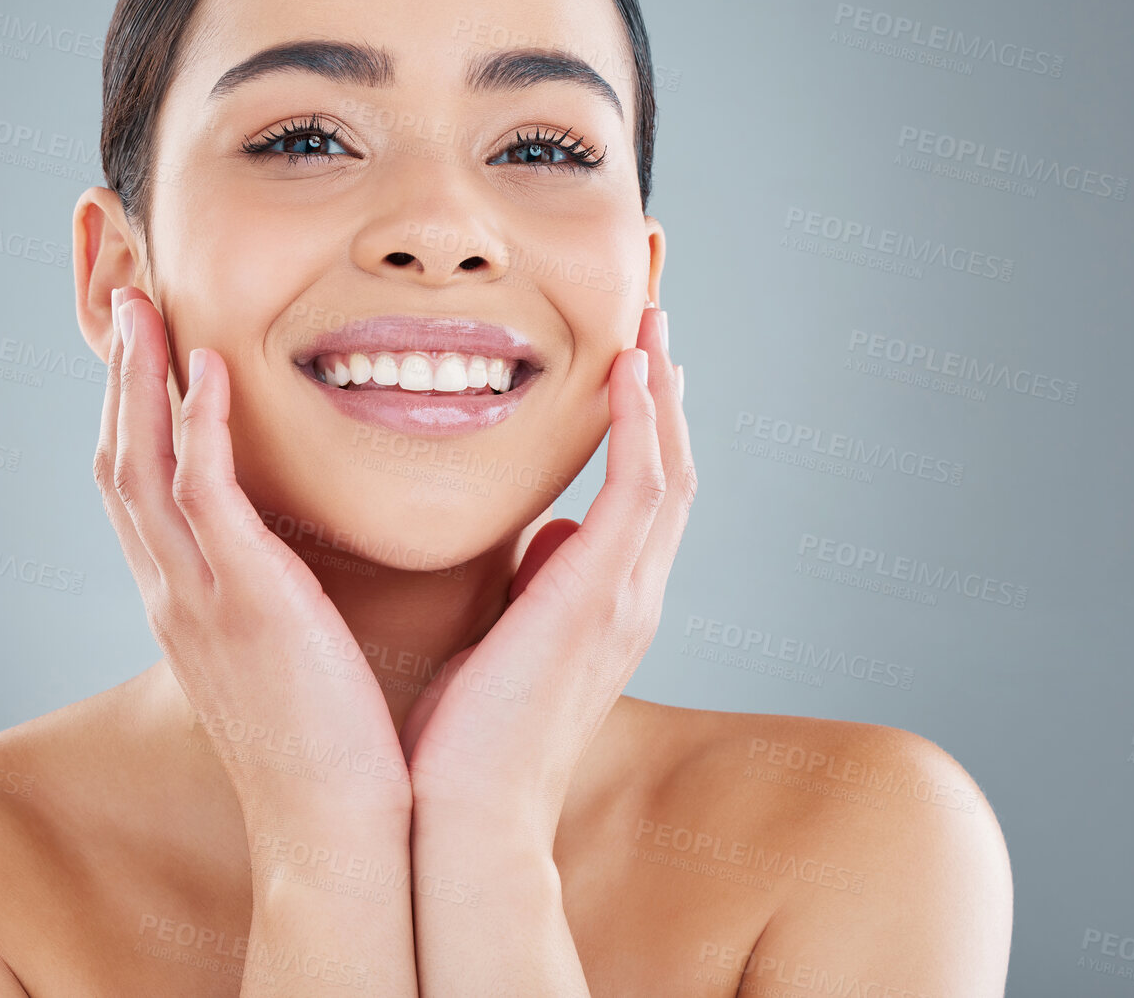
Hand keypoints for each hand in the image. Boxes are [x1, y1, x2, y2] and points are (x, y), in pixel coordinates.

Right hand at [95, 286, 410, 826]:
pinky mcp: (243, 601)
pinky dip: (195, 426)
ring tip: (146, 311)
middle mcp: (173, 593)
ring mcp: (198, 597)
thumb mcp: (284, 654)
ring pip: (141, 465)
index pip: (137, 490)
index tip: (143, 351)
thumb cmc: (328, 746)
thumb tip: (306, 553)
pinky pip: (202, 494)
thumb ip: (277, 595)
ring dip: (138, 380)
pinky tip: (207, 371)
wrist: (334, 828)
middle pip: (119, 462)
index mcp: (185, 604)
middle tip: (126, 304)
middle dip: (116, 379)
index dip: (130, 414)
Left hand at [401, 303, 695, 839]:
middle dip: (663, 393)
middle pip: (670, 470)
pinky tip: (628, 371)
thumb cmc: (466, 739)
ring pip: (667, 469)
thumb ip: (534, 586)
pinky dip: (641, 425)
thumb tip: (547, 536)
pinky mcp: (602, 595)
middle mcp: (632, 596)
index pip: (643, 497)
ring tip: (649, 322)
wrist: (464, 813)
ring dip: (659, 391)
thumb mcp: (503, 641)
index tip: (634, 365)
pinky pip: (641, 489)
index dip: (645, 427)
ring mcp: (627, 596)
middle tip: (652, 320)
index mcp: (607, 606)